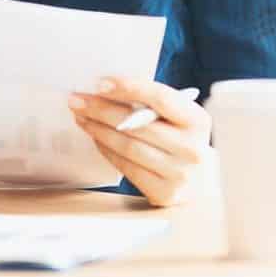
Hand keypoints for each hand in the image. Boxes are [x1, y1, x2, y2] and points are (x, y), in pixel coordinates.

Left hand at [68, 77, 211, 207]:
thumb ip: (150, 104)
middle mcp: (193, 148)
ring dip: (98, 130)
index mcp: (198, 120)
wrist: (196, 180)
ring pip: (127, 146)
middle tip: (77, 100)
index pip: (160, 98)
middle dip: (101, 109)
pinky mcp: (164, 193)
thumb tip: (104, 89)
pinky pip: (126, 166)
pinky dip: (106, 150)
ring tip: (81, 117)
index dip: (128, 88)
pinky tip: (95, 137)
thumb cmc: (178, 138)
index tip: (99, 83)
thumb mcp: (175, 118)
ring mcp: (180, 174)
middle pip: (137, 124)